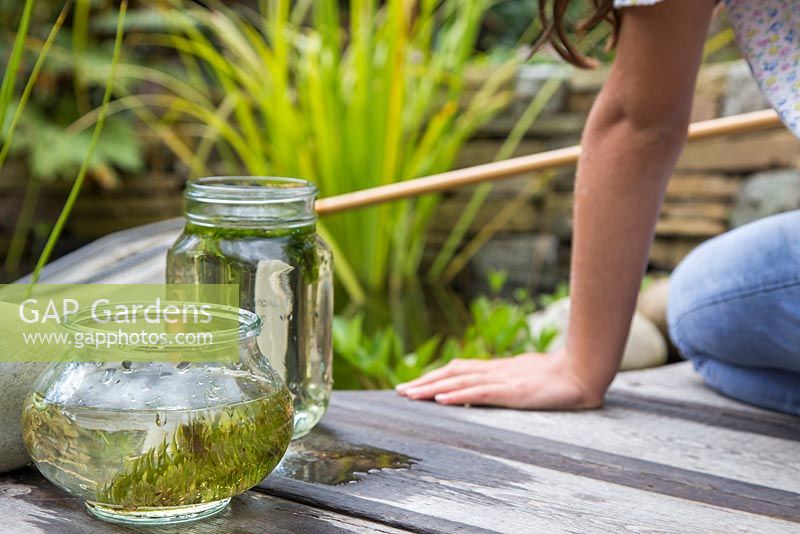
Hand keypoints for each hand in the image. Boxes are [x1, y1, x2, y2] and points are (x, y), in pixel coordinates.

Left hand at [395, 349, 603, 409]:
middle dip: (424, 382)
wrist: (581, 372)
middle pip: (452, 374)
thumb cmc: (558, 377)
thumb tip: (484, 394)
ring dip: (432, 388)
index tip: (415, 383)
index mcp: (497, 369)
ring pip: (459, 381)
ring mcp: (502, 380)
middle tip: (400, 391)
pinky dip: (458, 395)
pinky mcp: (511, 391)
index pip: (459, 370)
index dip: (436, 375)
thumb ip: (505, 384)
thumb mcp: (525, 380)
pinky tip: (442, 400)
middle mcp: (494, 371)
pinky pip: (479, 392)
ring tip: (411, 395)